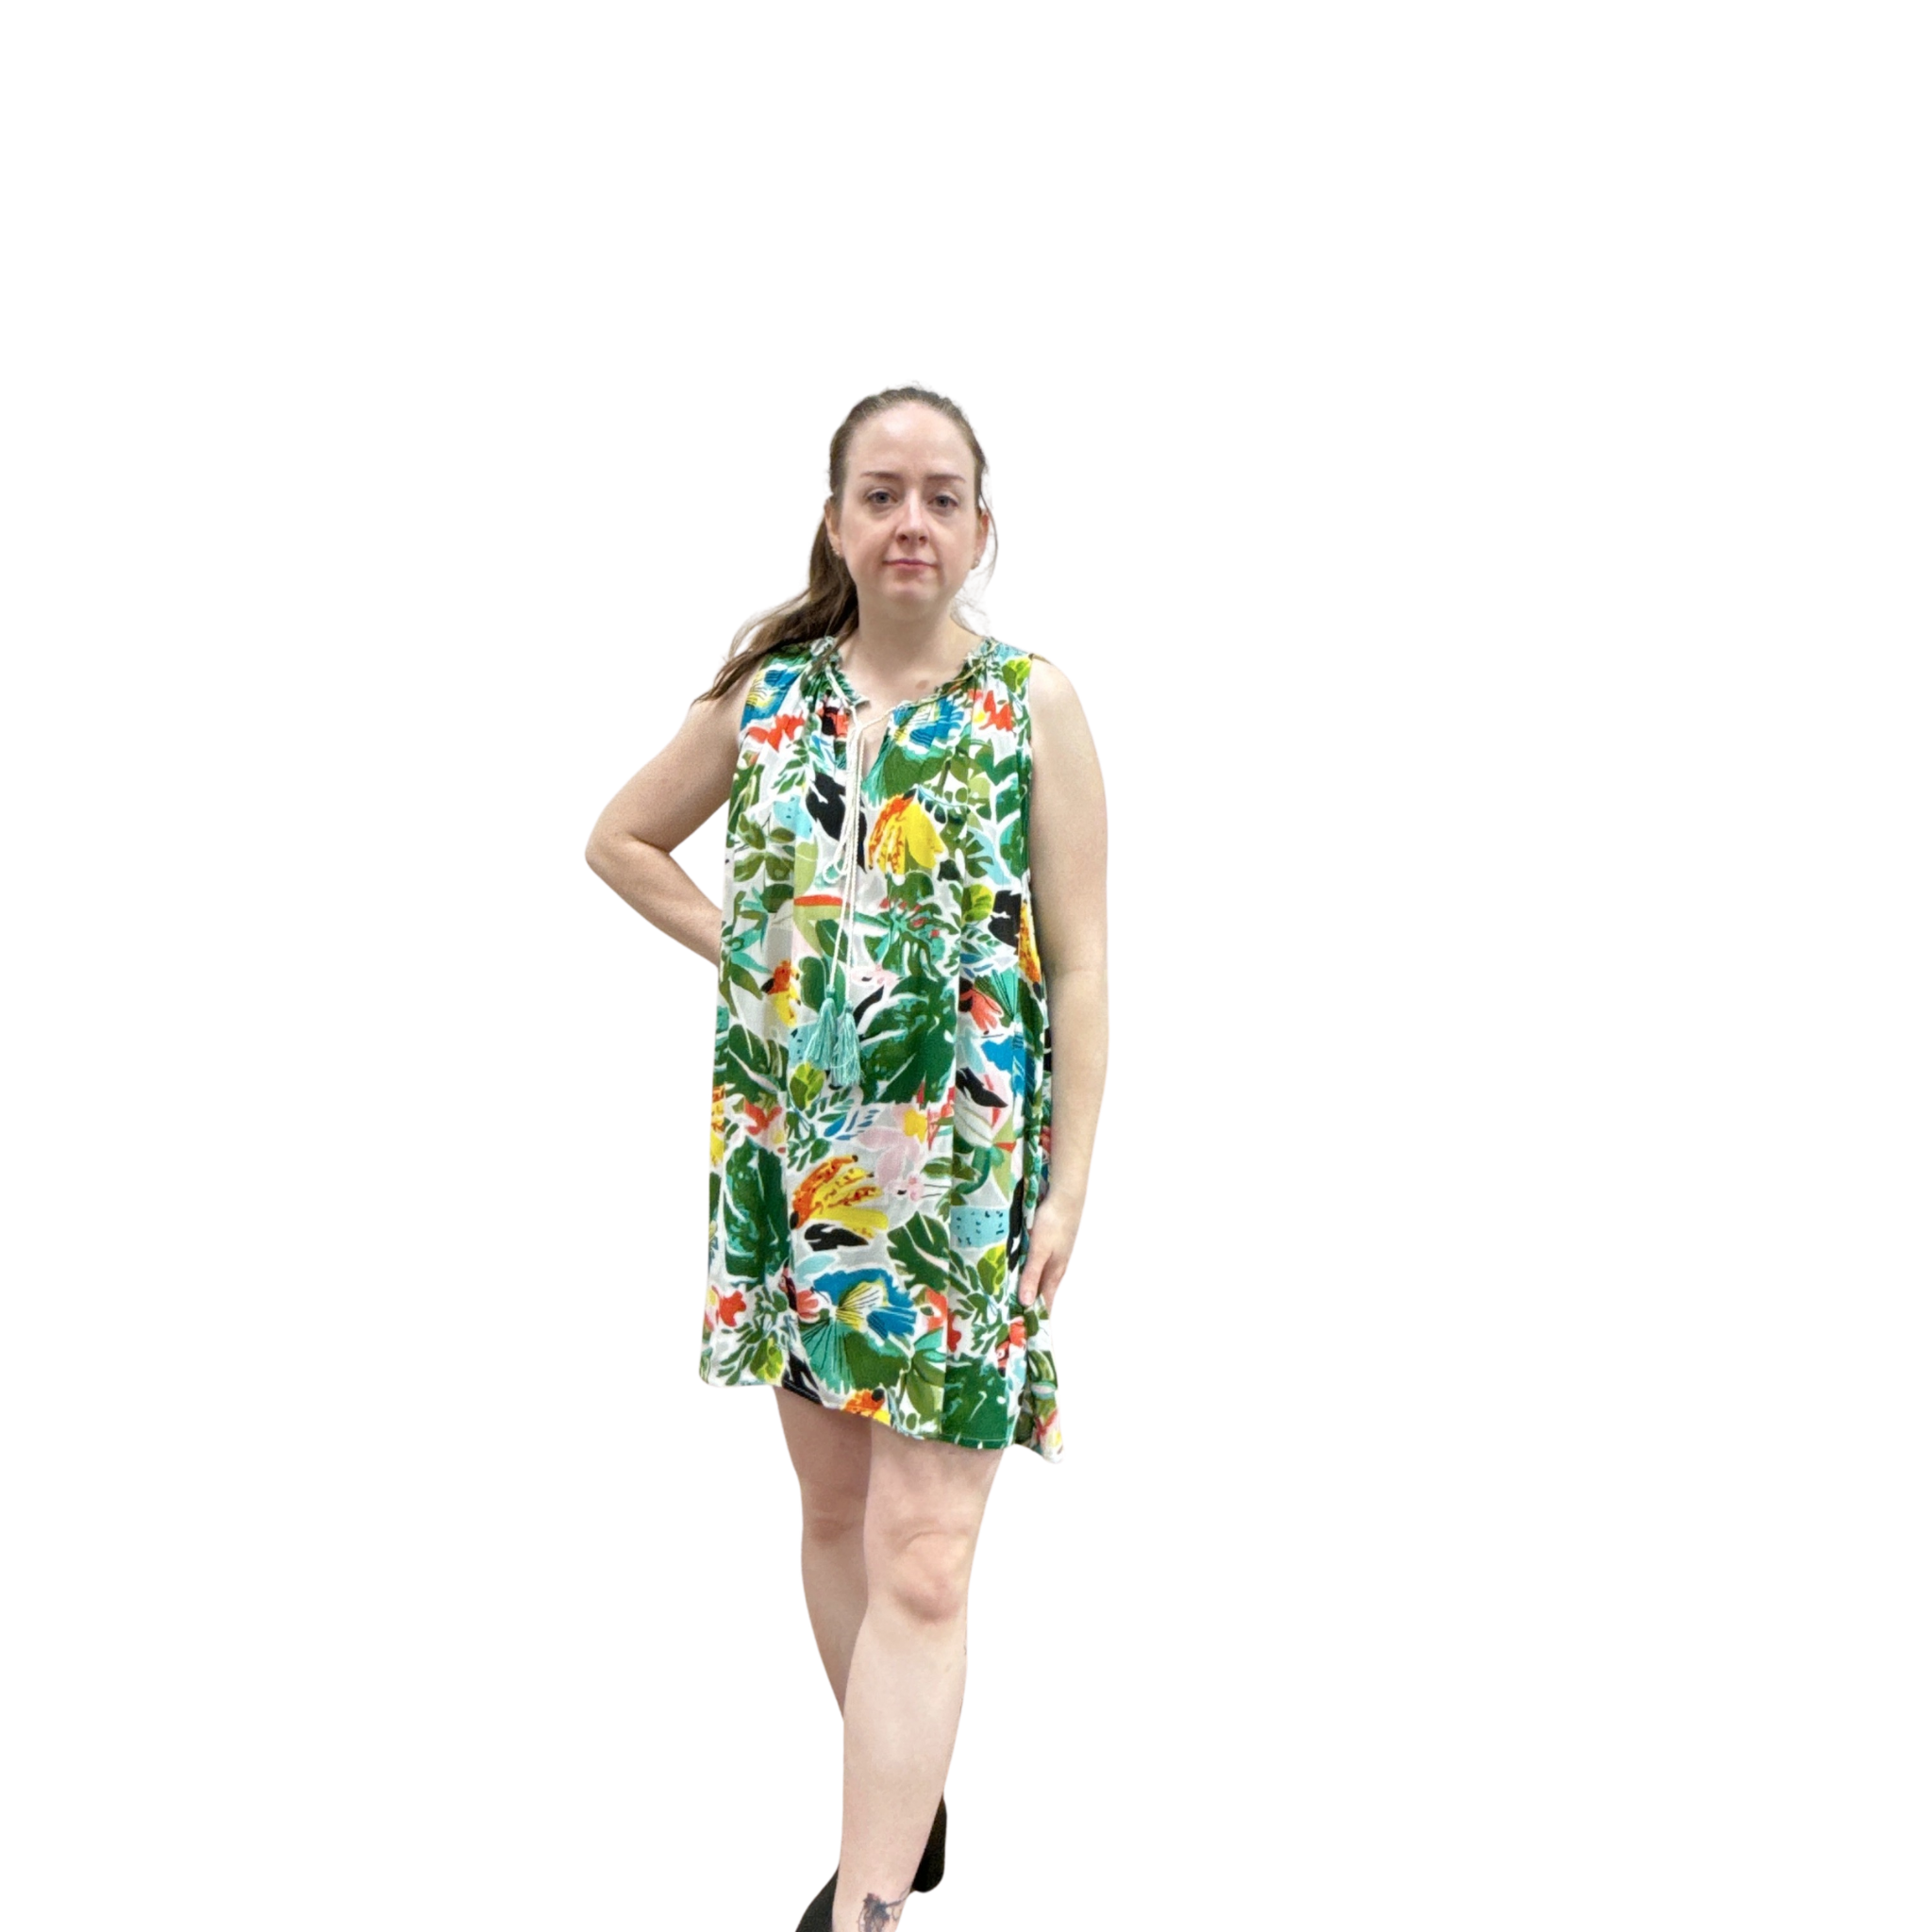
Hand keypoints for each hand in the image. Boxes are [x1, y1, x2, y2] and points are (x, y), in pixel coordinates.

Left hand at [1015, 1189, 1079, 1316]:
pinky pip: (1036, 1265)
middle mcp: (1054, 1267)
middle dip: (1028, 1306)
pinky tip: (1017, 1271)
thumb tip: (1026, 1302)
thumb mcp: (1039, 1249)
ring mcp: (1053, 1256)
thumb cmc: (1053, 1222)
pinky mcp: (1049, 1244)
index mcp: (1054, 1273)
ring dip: (1026, 1289)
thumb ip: (1032, 1274)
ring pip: (1038, 1278)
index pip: (1045, 1303)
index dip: (1036, 1318)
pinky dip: (1027, 1273)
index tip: (1025, 1334)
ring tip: (1009, 1299)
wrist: (1066, 1195)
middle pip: (1040, 1292)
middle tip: (1010, 1319)